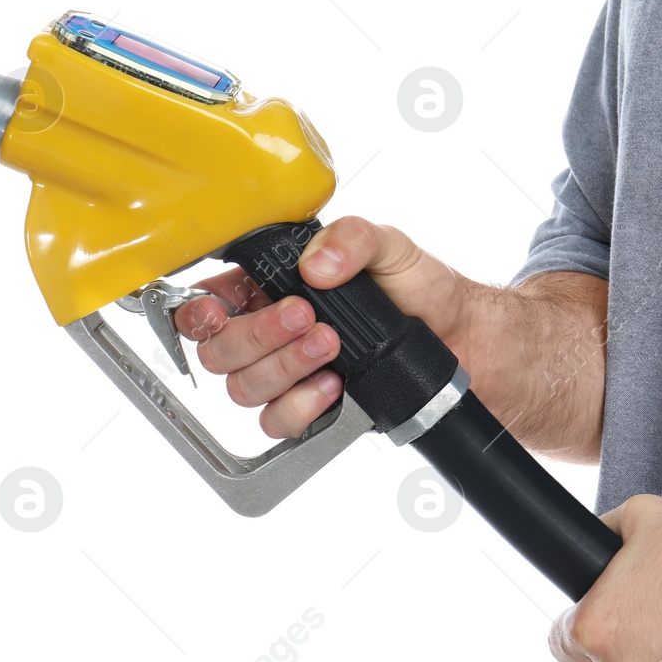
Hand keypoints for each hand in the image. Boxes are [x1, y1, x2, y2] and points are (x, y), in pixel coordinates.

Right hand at [172, 216, 468, 438]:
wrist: (464, 342)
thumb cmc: (423, 291)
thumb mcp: (391, 247)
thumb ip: (353, 238)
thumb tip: (317, 265)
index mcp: (272, 286)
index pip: (208, 302)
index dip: (197, 311)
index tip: (218, 310)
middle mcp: (271, 332)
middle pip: (219, 351)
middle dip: (258, 335)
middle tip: (306, 316)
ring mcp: (288, 375)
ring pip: (243, 389)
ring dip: (284, 367)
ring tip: (331, 346)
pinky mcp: (311, 410)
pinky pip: (277, 423)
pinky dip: (300, 405)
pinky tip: (333, 386)